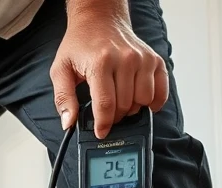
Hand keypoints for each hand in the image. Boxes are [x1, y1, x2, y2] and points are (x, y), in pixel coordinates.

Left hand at [51, 1, 167, 137]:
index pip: (106, 104)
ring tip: (120, 103)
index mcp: (100, 63)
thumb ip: (63, 98)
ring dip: (132, 109)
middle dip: (115, 117)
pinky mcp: (155, 59)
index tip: (101, 133)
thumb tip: (68, 123)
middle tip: (105, 113)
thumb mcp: (61, 70)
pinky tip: (141, 102)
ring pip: (144, 100)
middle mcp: (126, 60)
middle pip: (125, 105)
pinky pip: (161, 90)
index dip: (103, 124)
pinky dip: (154, 101)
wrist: (99, 20)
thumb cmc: (80, 45)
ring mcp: (143, 59)